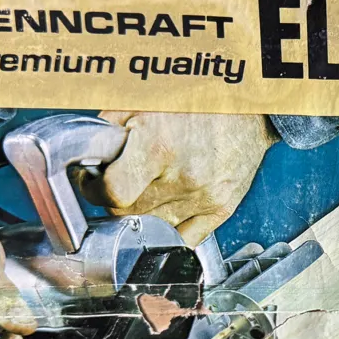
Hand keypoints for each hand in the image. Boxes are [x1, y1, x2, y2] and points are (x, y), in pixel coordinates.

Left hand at [88, 112, 277, 246]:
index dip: (95, 189)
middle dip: (117, 199)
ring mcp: (204, 197)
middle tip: (122, 180)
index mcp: (159, 146)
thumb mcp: (144, 102)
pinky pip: (183, 238)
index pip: (112, 193)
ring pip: (152, 227)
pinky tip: (166, 208)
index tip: (94, 182)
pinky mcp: (221, 209)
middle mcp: (183, 177)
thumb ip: (110, 130)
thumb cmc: (197, 100)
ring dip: (142, 213)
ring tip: (148, 188)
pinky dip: (169, 229)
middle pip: (128, 213)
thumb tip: (89, 157)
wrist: (249, 107)